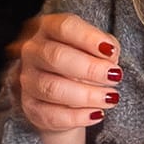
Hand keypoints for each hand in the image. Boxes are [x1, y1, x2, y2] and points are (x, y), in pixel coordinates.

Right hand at [8, 12, 122, 143]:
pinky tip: (96, 114)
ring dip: (86, 95)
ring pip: (52, 88)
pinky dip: (77, 116)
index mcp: (48, 28)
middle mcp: (33, 51)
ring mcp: (28, 79)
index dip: (88, 38)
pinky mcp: (30, 106)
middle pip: (56, 56)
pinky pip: (51, 114)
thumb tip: (111, 57)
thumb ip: (106, 47)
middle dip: (90, 68)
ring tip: (110, 98)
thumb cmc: (83, 63)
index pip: (64, 27)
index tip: (111, 52)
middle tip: (115, 77)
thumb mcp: (96, 48)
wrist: (64, 95)